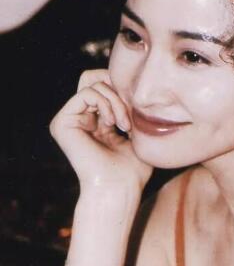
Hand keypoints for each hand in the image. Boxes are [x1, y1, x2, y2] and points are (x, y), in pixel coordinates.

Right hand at [50, 69, 151, 191]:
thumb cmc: (132, 170)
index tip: (138, 111)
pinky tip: (113, 123)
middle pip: (94, 77)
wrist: (119, 188)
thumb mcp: (137, 133)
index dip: (122, 88)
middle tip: (130, 113)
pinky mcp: (62, 123)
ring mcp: (69, 120)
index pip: (104, 84)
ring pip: (92, 84)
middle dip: (117, 88)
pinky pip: (86, 93)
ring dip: (116, 101)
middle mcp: (79, 118)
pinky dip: (106, 103)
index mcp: (95, 121)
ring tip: (125, 124)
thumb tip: (132, 86)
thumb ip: (131, 108)